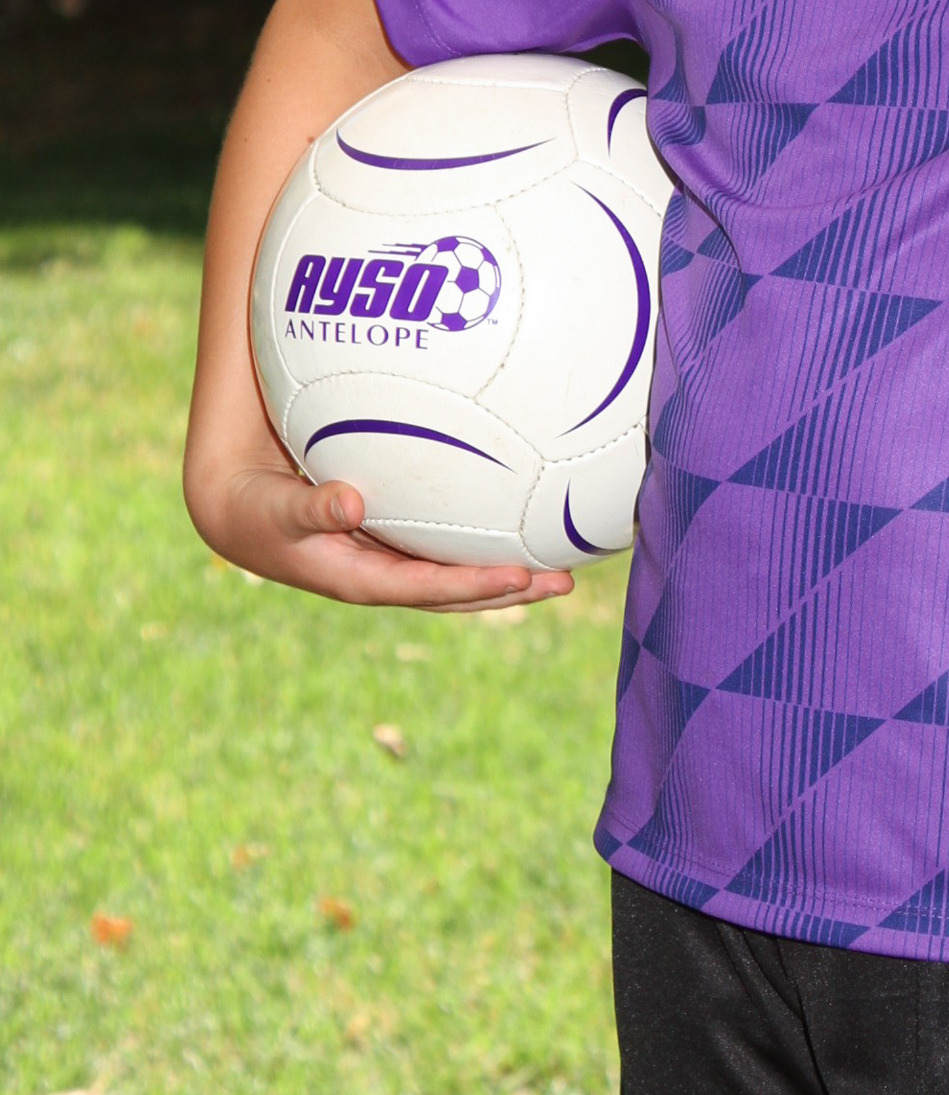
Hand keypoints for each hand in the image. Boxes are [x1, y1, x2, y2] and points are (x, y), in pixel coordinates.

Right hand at [192, 448, 572, 612]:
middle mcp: (385, 576)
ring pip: (458, 572)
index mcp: (361, 579)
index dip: (474, 586)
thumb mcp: (278, 511)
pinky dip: (481, 542)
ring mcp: (391, 560)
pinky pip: (445, 545)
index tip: (520, 577)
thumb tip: (351, 503)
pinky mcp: (393, 540)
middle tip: (565, 581)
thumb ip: (311, 507)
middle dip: (511, 589)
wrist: (238, 513)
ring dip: (507, 572)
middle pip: (458, 591)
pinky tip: (519, 522)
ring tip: (561, 563)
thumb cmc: (257, 510)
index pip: (429, 589)